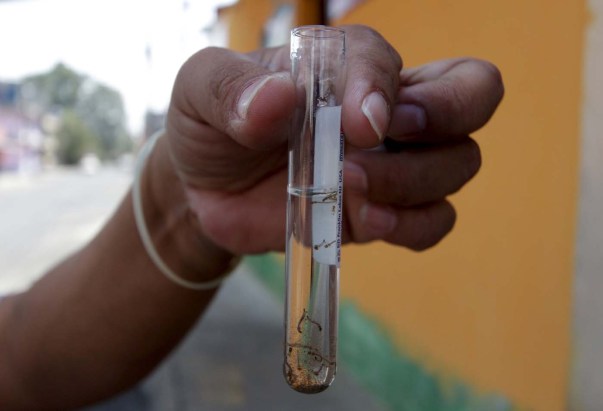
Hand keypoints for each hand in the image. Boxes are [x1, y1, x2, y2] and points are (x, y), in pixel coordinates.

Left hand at [164, 25, 503, 254]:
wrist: (206, 191)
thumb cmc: (211, 127)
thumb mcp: (200, 91)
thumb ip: (230, 89)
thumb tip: (276, 100)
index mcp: (343, 65)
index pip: (389, 61)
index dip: (381, 88)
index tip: (356, 124)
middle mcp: (383, 107)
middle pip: (471, 94)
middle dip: (445, 116)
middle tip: (379, 142)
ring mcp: (391, 163)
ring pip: (458, 163)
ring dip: (414, 182)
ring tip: (353, 192)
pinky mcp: (383, 211)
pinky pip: (434, 220)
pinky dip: (414, 225)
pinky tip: (368, 223)